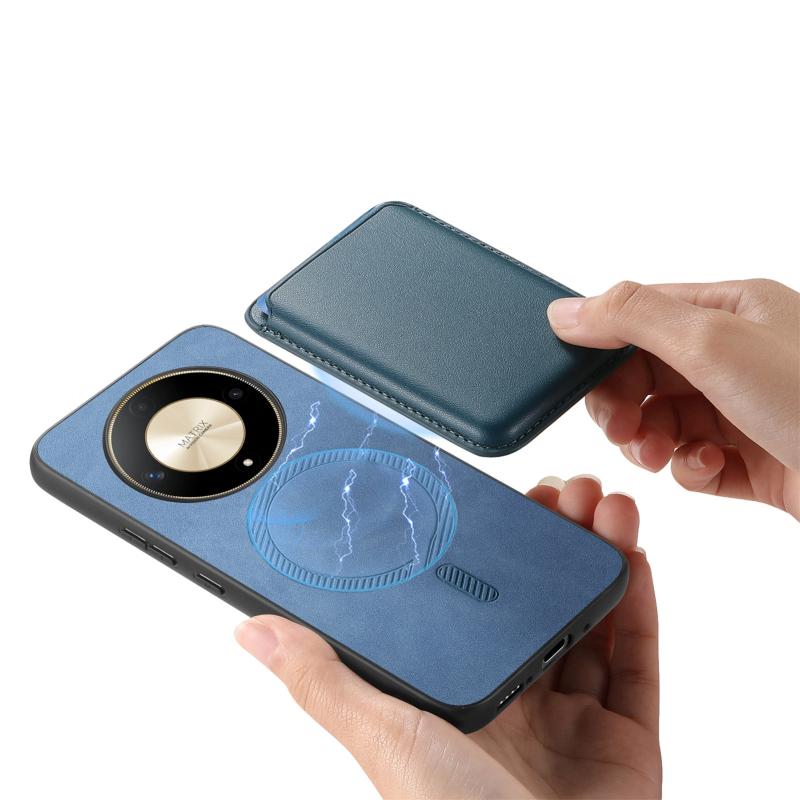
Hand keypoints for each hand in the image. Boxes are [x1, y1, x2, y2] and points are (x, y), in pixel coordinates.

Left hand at [235, 476, 660, 798]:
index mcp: (461, 698)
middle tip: (565, 491)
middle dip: (556, 541)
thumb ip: (325, 682)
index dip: (495, 551)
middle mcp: (517, 703)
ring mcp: (574, 720)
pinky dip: (640, 608)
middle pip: (541, 605)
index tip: (506, 502)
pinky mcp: (626, 740)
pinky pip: (639, 663)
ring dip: (600, 557)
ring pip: (592, 622)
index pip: (480, 606)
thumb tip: (252, 631)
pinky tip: (633, 558)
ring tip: (603, 506)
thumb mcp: (384, 737)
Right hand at [548, 280, 799, 519]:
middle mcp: (736, 356)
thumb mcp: (714, 344)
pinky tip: (709, 468)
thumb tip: (566, 310)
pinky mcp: (751, 460)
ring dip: (650, 440)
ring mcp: (744, 409)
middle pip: (645, 372)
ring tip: (660, 454)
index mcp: (731, 310)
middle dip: (625, 402)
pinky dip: (688, 468)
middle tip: (623, 428)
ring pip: (662, 419)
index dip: (605, 346)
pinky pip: (692, 460)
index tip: (582, 378)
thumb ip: (632, 319)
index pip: (641, 315)